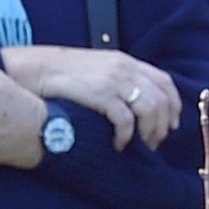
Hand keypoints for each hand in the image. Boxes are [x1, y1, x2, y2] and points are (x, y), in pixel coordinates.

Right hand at [0, 43, 183, 150]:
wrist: (34, 70)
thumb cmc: (63, 75)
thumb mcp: (97, 71)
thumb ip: (118, 82)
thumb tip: (134, 105)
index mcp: (126, 62)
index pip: (164, 82)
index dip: (173, 105)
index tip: (172, 125)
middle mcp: (125, 69)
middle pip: (162, 99)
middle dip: (162, 126)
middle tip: (153, 144)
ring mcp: (114, 80)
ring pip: (150, 110)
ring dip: (149, 133)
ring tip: (139, 147)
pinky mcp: (101, 94)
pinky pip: (126, 120)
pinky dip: (127, 136)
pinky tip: (119, 145)